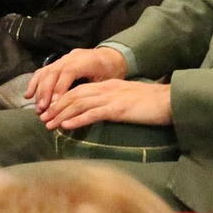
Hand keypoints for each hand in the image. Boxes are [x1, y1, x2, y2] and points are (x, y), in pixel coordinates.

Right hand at [26, 45, 125, 113]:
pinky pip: (43, 71)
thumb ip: (92, 90)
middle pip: (54, 72)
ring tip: (38, 107)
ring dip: (39, 90)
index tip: (54, 104)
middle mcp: (72, 57)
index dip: (60, 88)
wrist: (111, 57)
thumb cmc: (111, 72)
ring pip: (46, 71)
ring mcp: (64, 59)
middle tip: (43, 110)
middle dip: (46, 92)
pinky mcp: (58, 62)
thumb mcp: (107, 81)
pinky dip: (35, 83)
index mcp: (86, 60)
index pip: (68, 72)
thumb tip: (77, 107)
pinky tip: (28, 95)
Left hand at [39, 79, 172, 130]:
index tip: (50, 110)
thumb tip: (99, 111)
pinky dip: (77, 120)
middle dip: (56, 107)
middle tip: (42, 118)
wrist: (169, 100)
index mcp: (109, 85)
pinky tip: (66, 127)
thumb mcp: (129, 99)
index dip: (62, 100)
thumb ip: (113, 102)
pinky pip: (93, 113)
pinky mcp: (118, 109)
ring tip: (48, 124)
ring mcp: (112, 98)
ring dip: (61, 114)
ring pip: (79, 103)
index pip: (79, 90)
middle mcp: (107, 89)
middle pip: (74, 95)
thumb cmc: (152, 102)